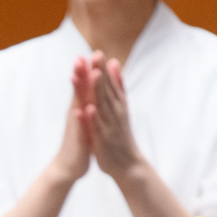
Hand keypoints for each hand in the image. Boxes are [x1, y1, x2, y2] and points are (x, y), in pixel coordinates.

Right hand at [42, 56, 96, 188]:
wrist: (69, 166)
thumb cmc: (80, 142)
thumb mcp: (86, 120)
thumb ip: (88, 104)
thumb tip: (91, 90)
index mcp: (82, 108)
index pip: (85, 86)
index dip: (88, 70)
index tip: (91, 54)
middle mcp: (77, 114)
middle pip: (78, 91)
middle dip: (79, 75)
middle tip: (79, 57)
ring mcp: (75, 126)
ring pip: (76, 105)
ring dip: (76, 92)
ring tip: (76, 76)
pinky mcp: (76, 139)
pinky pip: (77, 128)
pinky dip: (78, 119)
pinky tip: (78, 110)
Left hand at [81, 53, 146, 182]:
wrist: (128, 164)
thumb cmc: (121, 135)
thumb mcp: (121, 106)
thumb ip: (117, 84)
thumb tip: (114, 63)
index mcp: (117, 105)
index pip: (110, 84)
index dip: (103, 69)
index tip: (97, 52)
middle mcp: (115, 113)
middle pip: (107, 90)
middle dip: (101, 73)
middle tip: (96, 55)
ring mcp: (109, 125)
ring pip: (103, 106)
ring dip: (98, 91)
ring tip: (93, 75)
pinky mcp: (103, 140)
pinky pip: (97, 127)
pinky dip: (93, 118)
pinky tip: (88, 108)